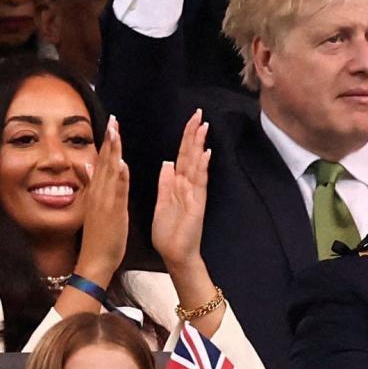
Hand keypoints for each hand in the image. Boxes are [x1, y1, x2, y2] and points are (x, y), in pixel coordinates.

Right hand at [75, 116, 128, 287]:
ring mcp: (104, 203)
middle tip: (113, 119)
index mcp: (97, 192)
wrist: (94, 260)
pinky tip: (122, 164)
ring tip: (115, 133)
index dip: (106, 143)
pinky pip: (117, 193)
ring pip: (109, 173)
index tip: (111, 124)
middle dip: (109, 140)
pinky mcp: (112, 213)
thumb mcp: (94, 206)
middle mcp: (99, 194)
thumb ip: (92, 185)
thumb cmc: (99, 236)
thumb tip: (86, 165)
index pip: (102, 162)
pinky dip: (120, 179)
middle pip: (104, 162)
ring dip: (113, 152)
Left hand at [152, 109, 210, 272]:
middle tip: (199, 114)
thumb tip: (167, 163)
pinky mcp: (197, 205)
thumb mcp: (162, 203)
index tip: (190, 121)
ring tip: (203, 126)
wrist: (175, 255)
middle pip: (191, 156)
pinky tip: (205, 153)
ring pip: (196, 165)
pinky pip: (199, 183)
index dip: (185, 138)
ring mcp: (194, 194)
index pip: (182, 156)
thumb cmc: (168, 233)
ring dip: (199, 145)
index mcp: (177, 185)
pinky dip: (202, 168)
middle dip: (194, 135)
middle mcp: (188, 186)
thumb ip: (166, 183)